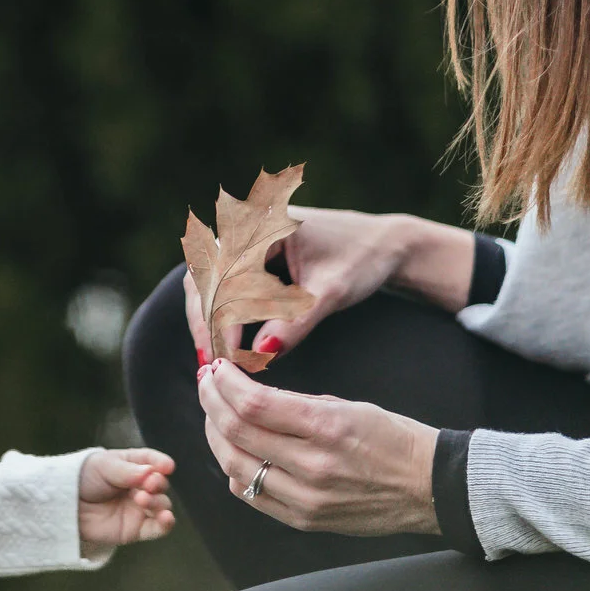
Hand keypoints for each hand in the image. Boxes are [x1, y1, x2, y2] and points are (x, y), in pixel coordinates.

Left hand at [78, 447, 176, 554]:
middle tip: (148, 484)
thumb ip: (127, 471)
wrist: (65, 507)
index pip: (152, 461)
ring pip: (161, 505)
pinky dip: (166, 524)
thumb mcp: (103, 467)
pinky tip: (166, 518)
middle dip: (157, 483)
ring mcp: (139, 508)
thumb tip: (151, 472)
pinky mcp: (136, 529)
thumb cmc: (82, 479)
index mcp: (131, 466)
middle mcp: (139, 487)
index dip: (161, 463)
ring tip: (142, 499)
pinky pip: (157, 528)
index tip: (167, 466)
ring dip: (158, 502)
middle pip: (159, 484)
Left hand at [196, 358, 438, 535]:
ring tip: (214, 415)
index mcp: (326, 428)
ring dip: (215, 437)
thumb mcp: (348, 407)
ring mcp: (306, 498)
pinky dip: (235, 470)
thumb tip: (248, 393)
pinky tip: (235, 451)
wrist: (429, 487)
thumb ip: (294, 403)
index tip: (216, 370)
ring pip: (235, 467)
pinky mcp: (304, 520)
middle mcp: (312, 466)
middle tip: (207, 385)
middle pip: (236, 433)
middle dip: (211, 403)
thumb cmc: (394, 439)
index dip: (224, 384)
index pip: (253, 404)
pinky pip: (252, 495)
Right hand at [225, 208, 476, 358]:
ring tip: (215, 359)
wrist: (385, 245)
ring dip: (208, 319)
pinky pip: (221, 283)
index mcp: (264, 224)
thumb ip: (296, 323)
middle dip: (206, 322)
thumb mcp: (331, 293)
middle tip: (212, 366)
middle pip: (204, 276)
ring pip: (207, 280)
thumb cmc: (362, 260)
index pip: (225, 276)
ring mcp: (245, 238)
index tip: (227, 360)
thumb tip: (262, 355)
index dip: (221, 320)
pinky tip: (227, 344)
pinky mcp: (250, 254)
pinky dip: (220, 314)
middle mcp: (246, 226)